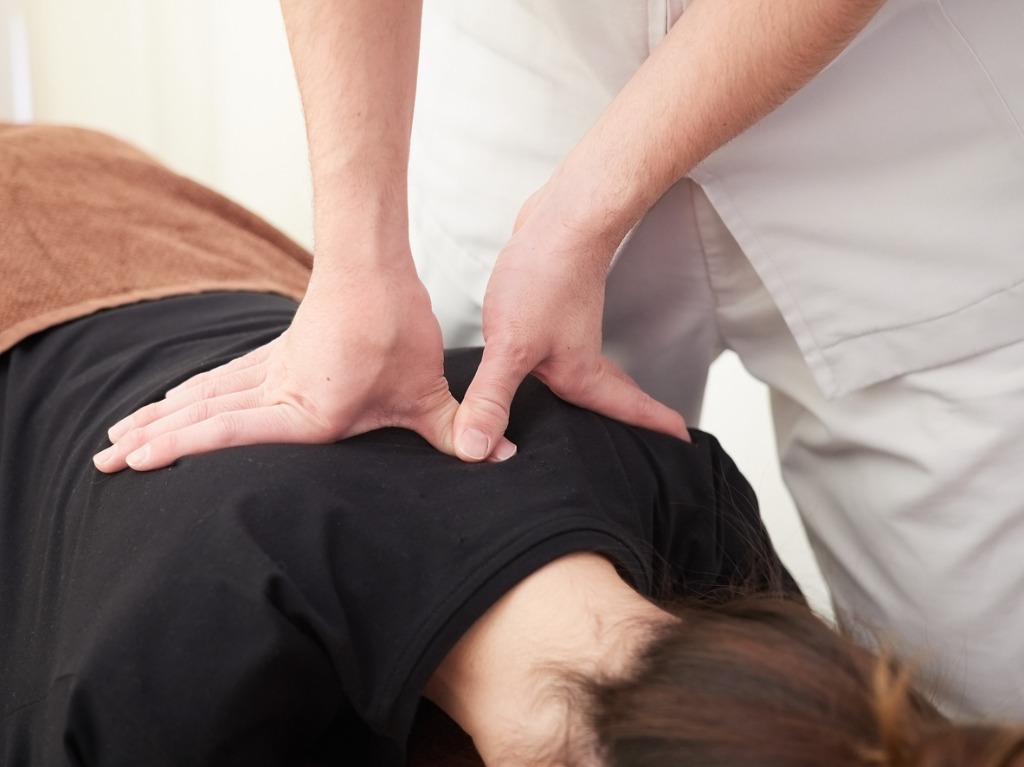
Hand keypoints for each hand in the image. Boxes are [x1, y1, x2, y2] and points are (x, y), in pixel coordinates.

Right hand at [94, 267, 513, 471]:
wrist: (374, 264)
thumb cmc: (398, 325)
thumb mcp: (426, 388)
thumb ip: (455, 427)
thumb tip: (498, 457)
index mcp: (309, 409)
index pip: (234, 431)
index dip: (186, 446)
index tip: (139, 458)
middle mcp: (278, 391)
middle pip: (204, 416)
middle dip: (155, 438)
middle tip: (105, 459)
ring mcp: (272, 371)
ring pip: (205, 396)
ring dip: (162, 416)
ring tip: (120, 434)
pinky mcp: (277, 357)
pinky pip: (224, 379)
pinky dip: (194, 393)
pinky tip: (175, 398)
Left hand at [451, 185, 686, 461]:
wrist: (561, 219)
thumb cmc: (545, 275)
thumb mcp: (511, 346)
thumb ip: (491, 399)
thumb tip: (475, 450)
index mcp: (580, 375)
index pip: (626, 411)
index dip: (653, 430)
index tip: (682, 445)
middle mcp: (580, 358)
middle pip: (616, 398)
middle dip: (635, 420)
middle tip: (659, 436)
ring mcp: (569, 334)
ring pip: (593, 376)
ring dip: (605, 395)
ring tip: (610, 413)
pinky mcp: (552, 313)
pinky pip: (565, 353)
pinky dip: (570, 369)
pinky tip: (550, 367)